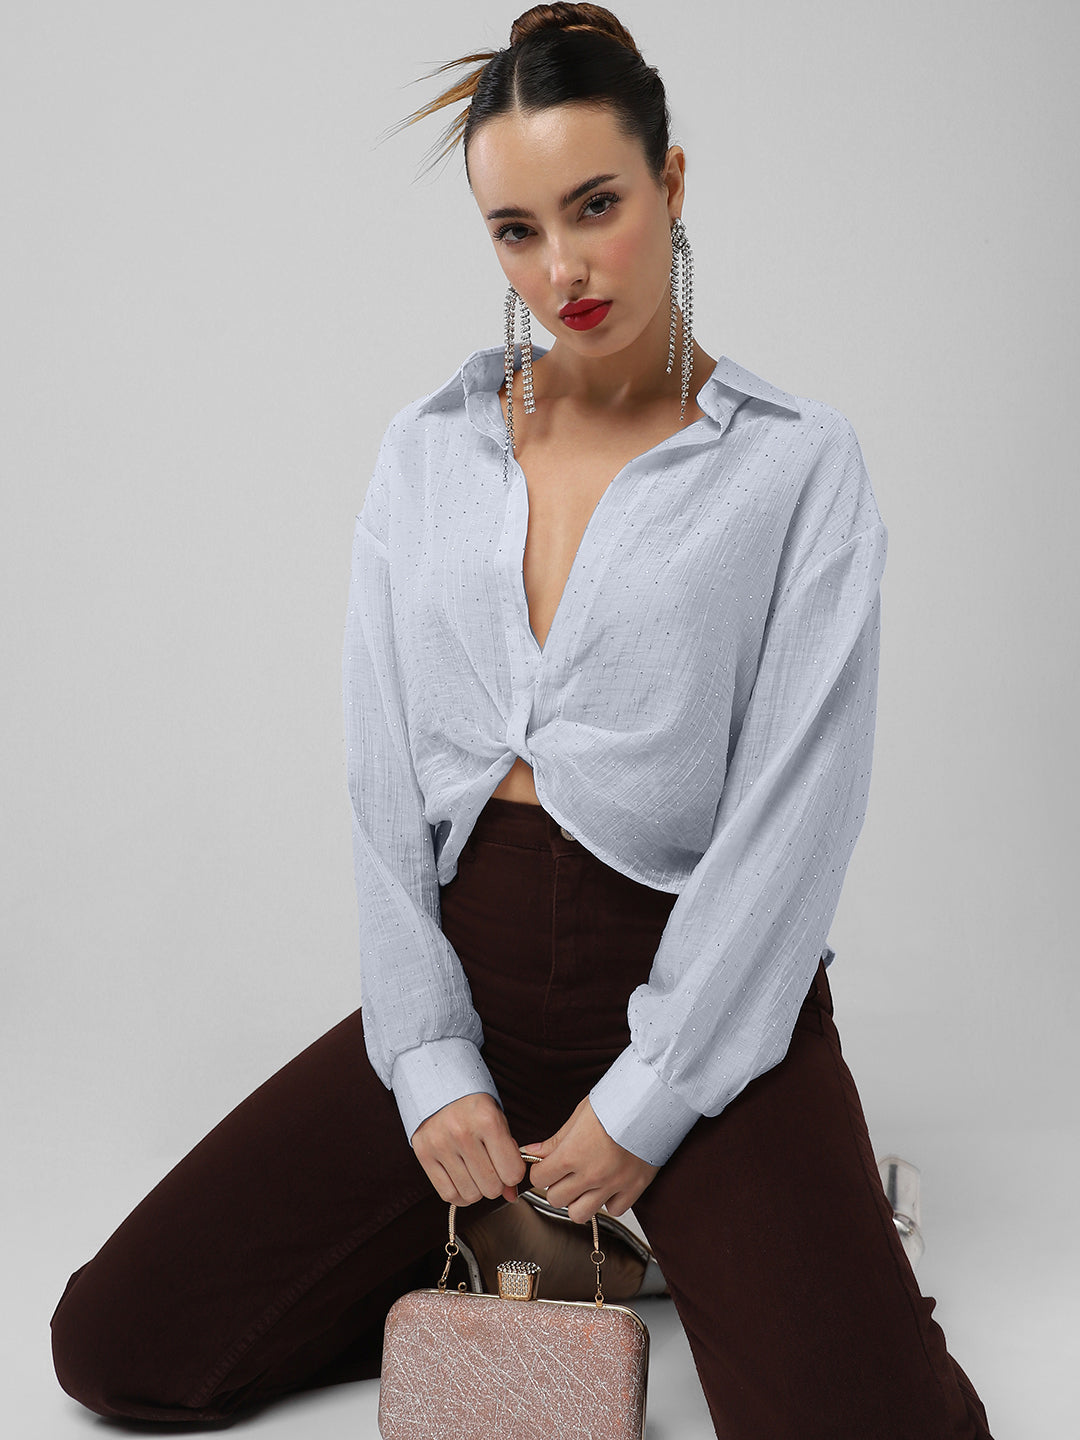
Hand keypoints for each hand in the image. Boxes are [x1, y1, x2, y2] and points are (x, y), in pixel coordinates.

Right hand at [412, 1093, 525, 1206]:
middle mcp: (462, 1132)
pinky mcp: (424, 1153)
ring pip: (470, 1194)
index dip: (514, 1174)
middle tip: (492, 1170)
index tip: (510, 1168)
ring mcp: (440, 1143)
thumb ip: (508, 1155)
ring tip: (475, 1171)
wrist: (439, 1086)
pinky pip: (448, 1194)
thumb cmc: (472, 1105)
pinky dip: (459, 1194)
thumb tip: (511, 1193)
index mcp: (487, 1119)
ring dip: (477, 1189)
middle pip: (491, 1187)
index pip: (512, 1172)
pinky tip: (462, 1179)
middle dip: (496, 1184)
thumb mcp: (498, 1120)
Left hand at [520, 1096, 660, 1223]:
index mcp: (572, 1154)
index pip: (539, 1178)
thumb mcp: (580, 1115)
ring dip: (578, 1201)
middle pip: (556, 1199)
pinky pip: (613, 1210)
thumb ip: (555, 1140)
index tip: (546, 1165)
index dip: (540, 1170)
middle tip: (565, 1173)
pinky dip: (608, 1201)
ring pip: (580, 1214)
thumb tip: (531, 1152)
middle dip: (557, 1186)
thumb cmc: (617, 1102)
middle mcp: (591, 1174)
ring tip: (584, 1184)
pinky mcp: (634, 1188)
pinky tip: (609, 1185)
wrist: (653, 1101)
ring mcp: (613, 1184)